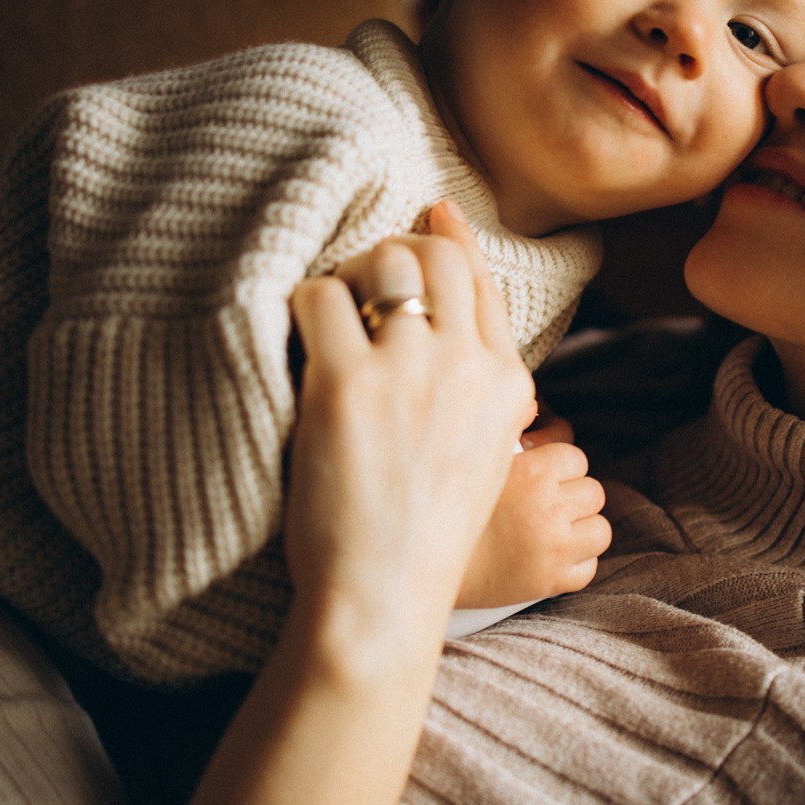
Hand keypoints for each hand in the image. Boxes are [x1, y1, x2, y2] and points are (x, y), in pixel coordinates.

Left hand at [285, 201, 535, 669]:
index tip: (432, 209)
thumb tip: (452, 335)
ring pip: (378, 264)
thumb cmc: (422, 540)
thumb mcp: (483, 459)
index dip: (453, 236)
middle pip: (433, 255)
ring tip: (326, 312)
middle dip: (392, 252)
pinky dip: (301, 307)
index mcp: (508, 385)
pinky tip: (296, 339)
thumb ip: (481, 395)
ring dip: (345, 275)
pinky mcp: (345, 382)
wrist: (383, 595)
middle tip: (359, 279)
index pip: (482, 281)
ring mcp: (408, 371)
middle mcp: (465, 366)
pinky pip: (318, 298)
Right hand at [456, 413, 611, 606]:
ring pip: (600, 530)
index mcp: (532, 473)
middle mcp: (548, 509)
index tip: (544, 474)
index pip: (576, 458)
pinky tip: (551, 558)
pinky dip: (575, 563)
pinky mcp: (550, 582)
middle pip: (593, 492)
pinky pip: (588, 569)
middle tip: (547, 503)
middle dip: (574, 495)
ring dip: (583, 528)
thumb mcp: (475, 457)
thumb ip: (508, 427)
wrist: (422, 562)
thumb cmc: (444, 505)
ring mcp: (553, 548)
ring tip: (556, 530)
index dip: (561, 464)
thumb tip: (536, 406)